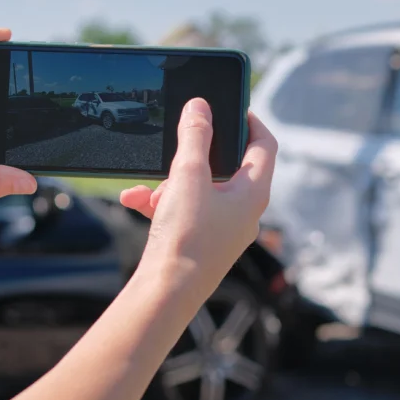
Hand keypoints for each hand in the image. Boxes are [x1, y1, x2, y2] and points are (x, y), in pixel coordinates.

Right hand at [120, 99, 276, 305]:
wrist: (166, 294)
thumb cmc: (186, 237)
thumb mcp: (188, 176)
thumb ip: (195, 136)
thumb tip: (200, 106)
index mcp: (254, 193)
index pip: (265, 145)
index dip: (251, 120)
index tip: (233, 106)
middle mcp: (245, 212)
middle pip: (229, 167)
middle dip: (196, 156)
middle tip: (177, 145)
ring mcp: (225, 230)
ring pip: (201, 190)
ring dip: (172, 182)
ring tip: (150, 188)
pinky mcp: (202, 243)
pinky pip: (185, 212)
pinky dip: (162, 203)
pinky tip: (134, 200)